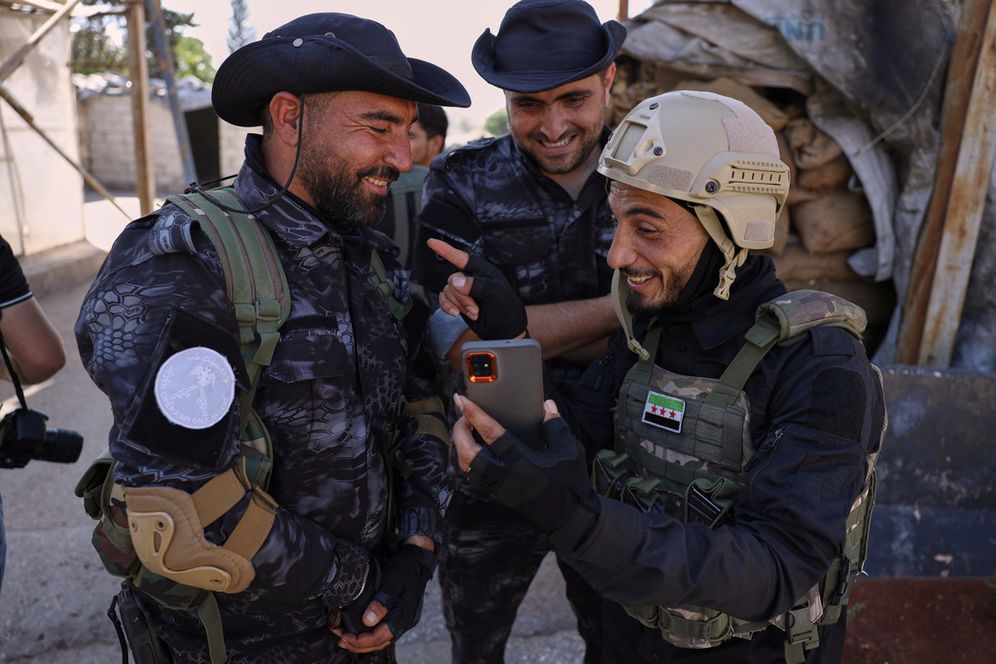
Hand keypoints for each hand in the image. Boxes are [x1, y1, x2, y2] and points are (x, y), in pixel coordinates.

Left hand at [330, 543, 435, 652]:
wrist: (417, 560)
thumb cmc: (405, 568)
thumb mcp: (392, 581)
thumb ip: (381, 601)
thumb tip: (367, 621)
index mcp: (404, 615)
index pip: (381, 637)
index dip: (361, 641)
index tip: (345, 636)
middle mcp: (405, 621)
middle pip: (381, 642)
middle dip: (359, 645)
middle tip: (341, 640)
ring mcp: (404, 620)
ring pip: (383, 639)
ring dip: (364, 643)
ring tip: (346, 640)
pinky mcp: (400, 616)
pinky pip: (385, 632)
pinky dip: (371, 635)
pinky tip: (361, 632)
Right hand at [427, 238, 526, 339]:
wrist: (503, 330)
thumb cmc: (506, 309)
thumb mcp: (496, 294)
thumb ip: (476, 285)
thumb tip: (457, 282)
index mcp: (482, 271)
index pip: (462, 258)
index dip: (446, 250)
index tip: (432, 242)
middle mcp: (471, 278)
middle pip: (453, 279)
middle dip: (462, 297)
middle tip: (476, 308)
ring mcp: (463, 291)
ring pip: (447, 291)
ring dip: (459, 304)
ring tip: (474, 312)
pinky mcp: (457, 302)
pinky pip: (443, 300)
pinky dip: (448, 307)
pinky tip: (457, 313)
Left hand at [452, 395, 597, 535]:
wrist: (570, 517)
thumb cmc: (571, 483)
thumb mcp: (568, 451)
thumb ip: (555, 426)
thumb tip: (547, 405)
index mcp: (521, 462)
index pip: (491, 434)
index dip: (474, 415)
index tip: (461, 400)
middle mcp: (505, 476)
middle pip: (468, 453)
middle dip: (459, 432)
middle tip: (463, 415)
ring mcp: (500, 488)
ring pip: (468, 467)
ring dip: (461, 446)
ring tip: (466, 430)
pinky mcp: (499, 495)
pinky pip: (474, 476)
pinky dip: (469, 460)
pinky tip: (474, 449)